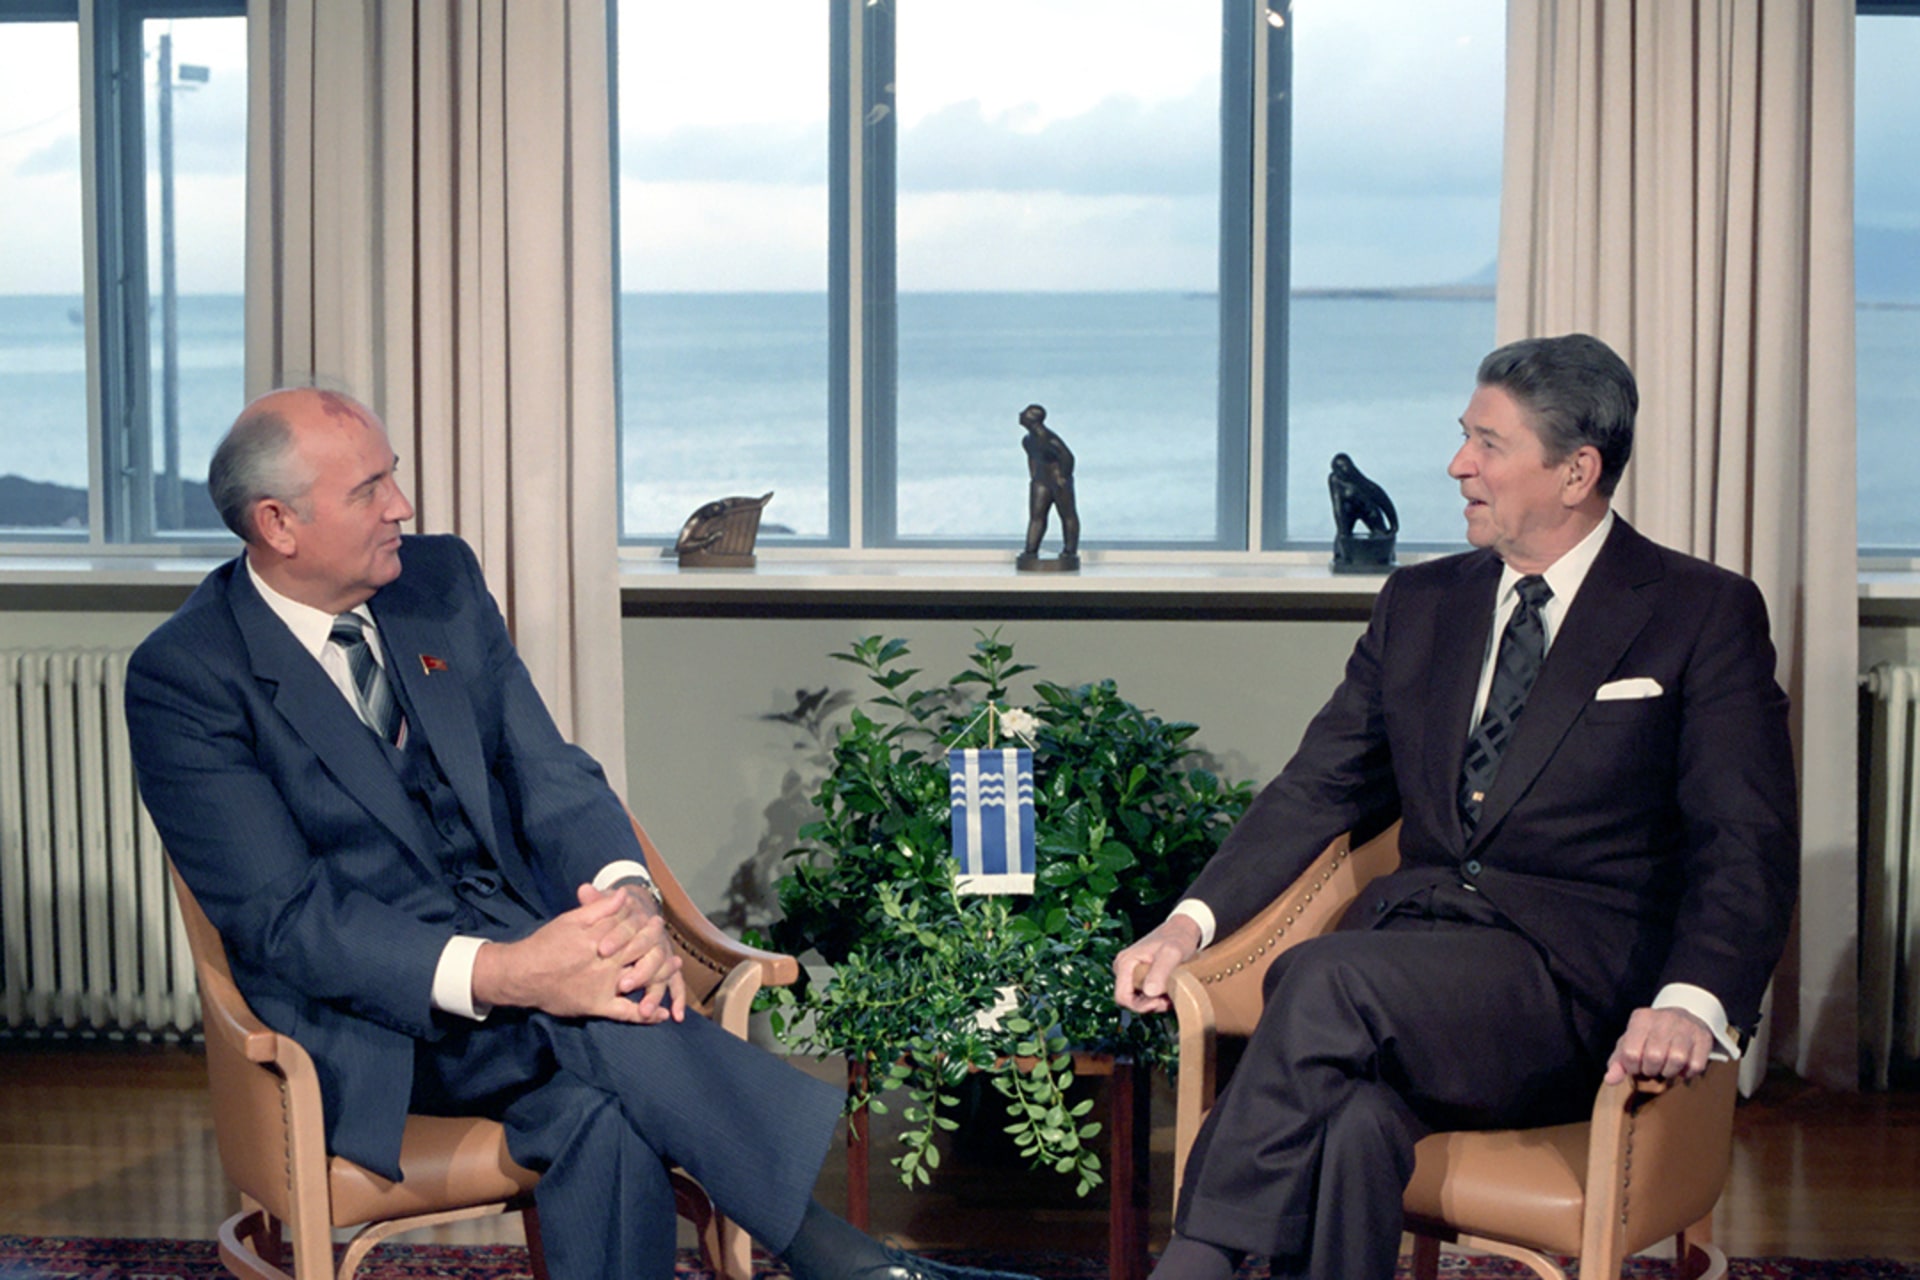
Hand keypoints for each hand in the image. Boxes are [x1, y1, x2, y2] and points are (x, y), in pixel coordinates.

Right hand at [471, 883, 681, 1022]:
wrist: (522, 974)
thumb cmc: (545, 944)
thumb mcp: (571, 919)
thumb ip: (598, 907)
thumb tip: (623, 894)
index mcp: (599, 938)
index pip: (631, 929)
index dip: (647, 925)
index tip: (657, 921)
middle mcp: (605, 962)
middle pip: (640, 951)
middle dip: (657, 944)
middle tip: (669, 942)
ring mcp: (604, 985)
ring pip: (640, 978)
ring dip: (661, 973)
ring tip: (674, 966)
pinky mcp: (598, 1005)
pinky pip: (626, 1012)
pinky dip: (645, 1015)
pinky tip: (661, 1015)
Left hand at [606, 881, 685, 1022]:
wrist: (636, 911)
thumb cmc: (615, 913)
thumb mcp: (605, 904)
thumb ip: (596, 901)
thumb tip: (584, 889)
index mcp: (639, 921)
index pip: (630, 929)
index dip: (617, 938)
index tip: (602, 950)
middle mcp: (654, 938)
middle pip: (651, 954)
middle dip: (639, 972)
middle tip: (623, 986)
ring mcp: (663, 954)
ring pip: (663, 972)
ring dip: (655, 992)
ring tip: (645, 1010)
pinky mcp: (668, 968)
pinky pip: (676, 983)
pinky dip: (678, 998)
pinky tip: (675, 1015)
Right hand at [1112, 915, 1202, 1013]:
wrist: (1183, 929)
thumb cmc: (1178, 937)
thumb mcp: (1173, 952)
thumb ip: (1161, 970)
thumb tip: (1149, 992)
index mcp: (1125, 963)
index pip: (1122, 997)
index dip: (1139, 1007)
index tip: (1160, 1002)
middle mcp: (1123, 968)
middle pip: (1130, 1000)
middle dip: (1150, 1005)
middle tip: (1169, 1000)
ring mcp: (1130, 972)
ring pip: (1138, 999)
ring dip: (1155, 1002)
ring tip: (1172, 994)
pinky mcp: (1138, 975)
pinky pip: (1143, 994)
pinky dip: (1157, 998)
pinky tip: (1170, 992)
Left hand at [1604, 1005, 1714, 1083]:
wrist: (1683, 1018)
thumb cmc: (1650, 1036)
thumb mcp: (1630, 1043)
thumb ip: (1618, 1062)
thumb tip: (1609, 1080)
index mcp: (1641, 1018)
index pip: (1630, 1052)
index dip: (1632, 1067)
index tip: (1637, 1067)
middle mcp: (1664, 1019)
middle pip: (1654, 1057)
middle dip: (1651, 1070)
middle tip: (1652, 1068)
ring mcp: (1686, 1026)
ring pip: (1677, 1060)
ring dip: (1670, 1072)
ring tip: (1666, 1067)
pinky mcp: (1704, 1037)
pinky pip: (1696, 1065)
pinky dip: (1687, 1073)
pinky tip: (1682, 1068)